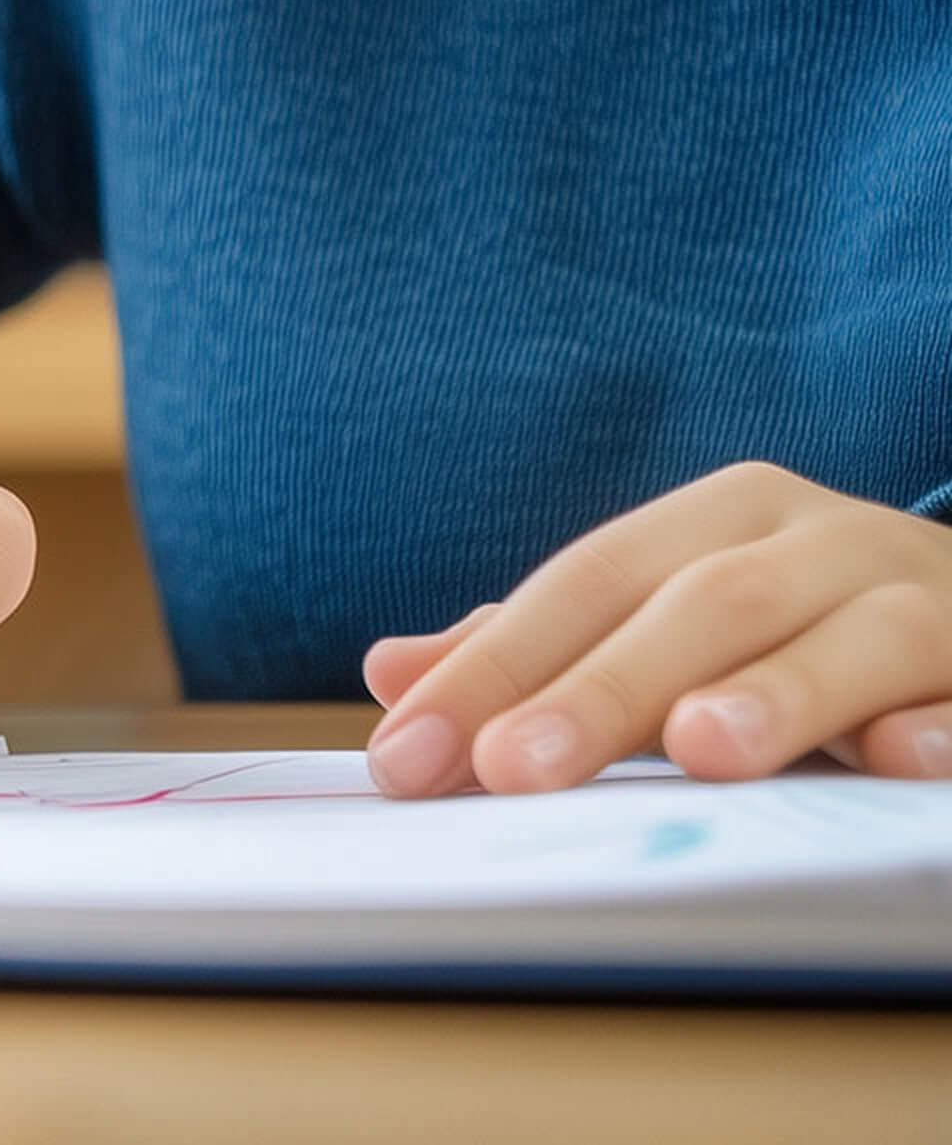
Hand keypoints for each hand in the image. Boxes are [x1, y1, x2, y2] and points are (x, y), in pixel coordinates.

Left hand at [363, 461, 951, 795]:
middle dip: (601, 689)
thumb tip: (390, 672)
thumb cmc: (799, 628)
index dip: (489, 669)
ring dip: (777, 693)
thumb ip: (543, 651)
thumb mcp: (669, 623)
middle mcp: (825, 542)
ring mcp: (928, 602)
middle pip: (702, 607)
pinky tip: (902, 759)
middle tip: (511, 767)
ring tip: (701, 747)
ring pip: (850, 639)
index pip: (584, 584)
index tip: (404, 757)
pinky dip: (942, 727)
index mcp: (724, 518)